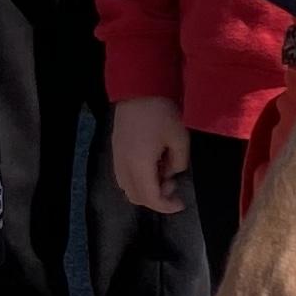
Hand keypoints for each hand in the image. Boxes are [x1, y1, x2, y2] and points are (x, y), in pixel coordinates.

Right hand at [111, 95, 188, 211]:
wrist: (138, 89)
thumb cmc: (161, 113)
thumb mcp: (179, 138)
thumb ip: (179, 162)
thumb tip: (172, 172)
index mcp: (139, 165)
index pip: (150, 198)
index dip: (166, 206)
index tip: (180, 202)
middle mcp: (123, 165)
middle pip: (136, 197)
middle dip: (156, 198)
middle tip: (172, 183)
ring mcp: (116, 157)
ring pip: (126, 187)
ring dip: (145, 189)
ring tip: (161, 173)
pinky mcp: (115, 149)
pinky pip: (122, 175)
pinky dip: (136, 179)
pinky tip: (150, 165)